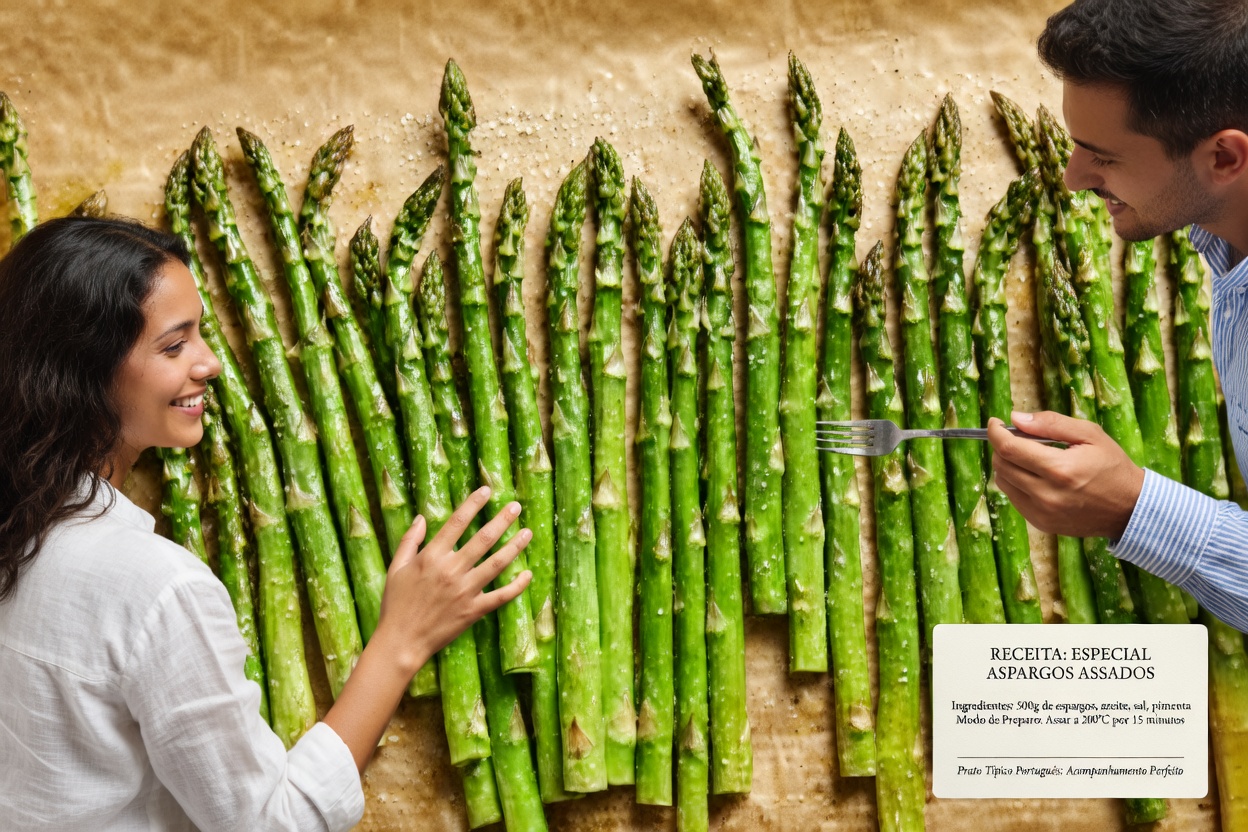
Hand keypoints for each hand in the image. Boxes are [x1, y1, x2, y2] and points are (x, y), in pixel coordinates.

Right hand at [376, 486, 531, 676]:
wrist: (401, 641)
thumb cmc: (396, 604)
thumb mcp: (396, 568)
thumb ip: (409, 541)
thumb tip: (421, 518)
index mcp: (431, 557)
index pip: (457, 522)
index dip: (473, 504)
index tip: (487, 491)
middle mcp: (451, 570)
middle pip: (483, 539)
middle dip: (502, 520)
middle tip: (516, 507)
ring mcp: (465, 591)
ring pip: (497, 563)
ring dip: (515, 546)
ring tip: (527, 532)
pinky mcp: (474, 611)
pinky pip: (501, 596)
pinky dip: (517, 586)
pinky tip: (527, 574)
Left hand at [987, 410, 1144, 539]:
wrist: (1129, 508)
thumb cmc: (1112, 466)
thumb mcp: (1089, 434)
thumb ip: (1051, 423)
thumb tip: (1016, 418)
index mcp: (1059, 469)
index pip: (1009, 448)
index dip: (996, 432)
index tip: (995, 422)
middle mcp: (1046, 494)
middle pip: (1001, 465)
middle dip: (1002, 447)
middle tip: (1016, 438)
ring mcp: (1042, 513)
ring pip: (1003, 482)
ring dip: (1007, 465)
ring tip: (1027, 457)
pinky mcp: (1041, 524)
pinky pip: (1014, 498)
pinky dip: (1016, 483)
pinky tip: (1034, 476)